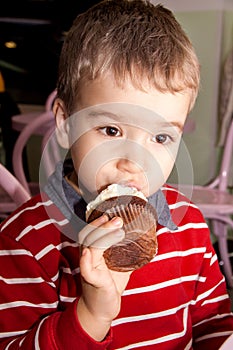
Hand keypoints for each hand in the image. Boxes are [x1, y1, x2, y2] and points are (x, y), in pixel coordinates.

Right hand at [77, 215, 131, 340]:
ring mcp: (89, 268)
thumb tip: (144, 239)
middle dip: (101, 225)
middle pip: (88, 235)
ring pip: (89, 247)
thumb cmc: (110, 284)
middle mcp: (88, 257)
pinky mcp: (92, 281)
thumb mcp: (120, 265)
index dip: (97, 221)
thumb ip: (127, 252)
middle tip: (117, 218)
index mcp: (94, 252)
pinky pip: (86, 269)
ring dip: (101, 235)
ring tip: (115, 226)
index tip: (109, 213)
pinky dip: (86, 260)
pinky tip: (88, 252)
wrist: (101, 309)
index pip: (91, 232)